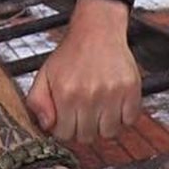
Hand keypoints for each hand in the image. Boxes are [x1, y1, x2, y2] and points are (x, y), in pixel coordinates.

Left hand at [28, 0, 141, 143]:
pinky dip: (123, 117)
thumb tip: (47, 126)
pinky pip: (129, 120)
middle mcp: (89, 95)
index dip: (65, 128)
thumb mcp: (44, 74)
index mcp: (66, 93)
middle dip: (83, 128)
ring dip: (103, 125)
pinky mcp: (131, 89)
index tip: (69, 118)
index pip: (65, 135)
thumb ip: (37, 102)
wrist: (97, 31)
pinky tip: (114, 104)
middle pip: (87, 137)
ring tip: (99, 109)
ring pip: (109, 133)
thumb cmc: (71, 54)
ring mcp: (112, 93)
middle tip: (84, 112)